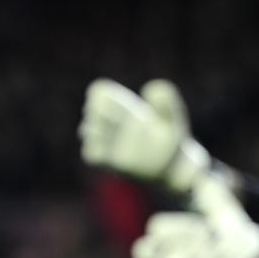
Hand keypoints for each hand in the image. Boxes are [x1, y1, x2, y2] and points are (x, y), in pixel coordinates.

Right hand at [81, 78, 210, 191]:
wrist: (172, 170)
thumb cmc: (171, 141)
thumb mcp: (171, 119)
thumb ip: (166, 103)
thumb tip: (153, 87)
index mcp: (125, 107)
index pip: (99, 92)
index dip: (102, 96)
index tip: (121, 108)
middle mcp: (113, 124)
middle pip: (90, 111)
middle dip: (101, 117)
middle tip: (121, 127)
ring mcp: (109, 143)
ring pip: (86, 131)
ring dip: (97, 134)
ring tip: (118, 142)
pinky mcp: (108, 162)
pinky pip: (90, 154)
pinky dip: (96, 152)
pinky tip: (113, 156)